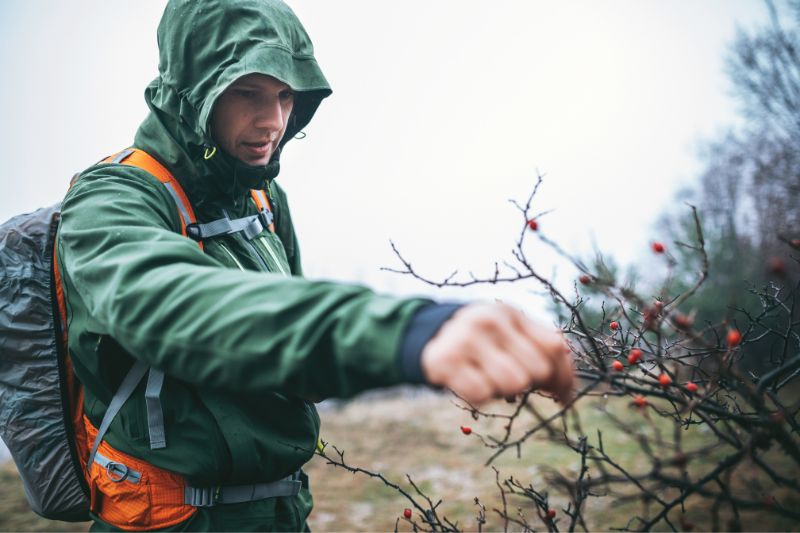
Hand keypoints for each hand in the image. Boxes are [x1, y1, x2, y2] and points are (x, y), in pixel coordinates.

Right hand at [420, 303, 573, 404]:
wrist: (431, 335)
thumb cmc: (484, 341)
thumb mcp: (511, 333)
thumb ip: (541, 350)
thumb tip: (567, 391)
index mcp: (512, 314)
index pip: (555, 348)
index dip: (563, 377)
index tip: (559, 395)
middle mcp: (491, 321)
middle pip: (537, 370)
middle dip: (530, 384)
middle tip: (513, 381)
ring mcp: (467, 339)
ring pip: (512, 384)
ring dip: (504, 391)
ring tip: (490, 378)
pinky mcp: (446, 361)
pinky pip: (482, 395)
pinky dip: (479, 396)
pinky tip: (470, 382)